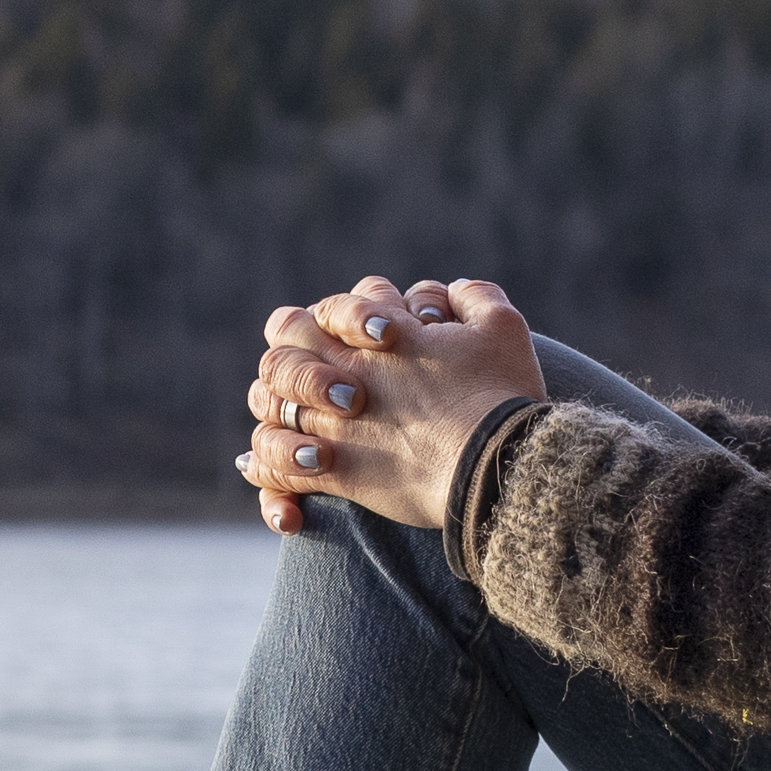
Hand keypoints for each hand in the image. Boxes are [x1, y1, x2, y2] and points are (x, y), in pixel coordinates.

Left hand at [238, 274, 549, 537]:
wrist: (495, 461)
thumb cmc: (501, 394)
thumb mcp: (501, 326)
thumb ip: (473, 298)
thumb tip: (454, 292)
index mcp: (374, 335)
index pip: (329, 308)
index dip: (341, 318)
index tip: (373, 339)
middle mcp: (343, 373)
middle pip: (281, 349)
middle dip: (292, 359)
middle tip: (320, 381)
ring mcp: (332, 422)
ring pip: (268, 407)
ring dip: (276, 412)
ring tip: (296, 424)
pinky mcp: (335, 471)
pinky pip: (276, 468)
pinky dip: (269, 471)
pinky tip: (280, 479)